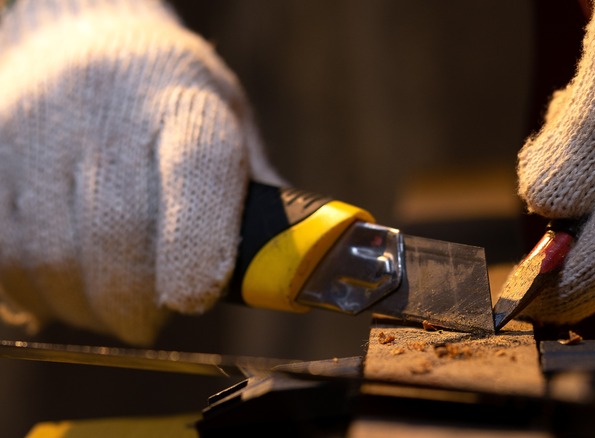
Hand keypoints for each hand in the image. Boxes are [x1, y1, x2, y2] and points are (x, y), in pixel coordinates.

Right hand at [0, 0, 282, 343]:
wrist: (82, 43)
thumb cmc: (172, 106)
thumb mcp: (230, 130)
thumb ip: (254, 201)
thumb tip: (285, 278)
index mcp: (186, 103)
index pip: (195, 168)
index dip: (195, 244)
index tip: (194, 298)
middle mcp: (106, 109)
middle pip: (117, 229)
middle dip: (136, 300)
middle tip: (150, 318)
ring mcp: (36, 131)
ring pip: (52, 255)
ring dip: (85, 304)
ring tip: (109, 301)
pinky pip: (4, 256)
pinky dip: (35, 291)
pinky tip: (63, 285)